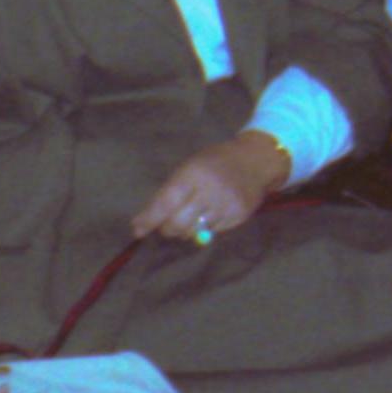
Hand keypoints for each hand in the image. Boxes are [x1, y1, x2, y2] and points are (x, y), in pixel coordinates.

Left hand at [129, 129, 289, 244]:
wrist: (254, 161)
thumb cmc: (213, 162)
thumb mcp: (189, 167)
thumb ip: (171, 192)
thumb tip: (148, 219)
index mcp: (193, 173)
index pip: (166, 202)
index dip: (150, 218)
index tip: (137, 230)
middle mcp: (210, 190)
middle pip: (179, 223)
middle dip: (167, 229)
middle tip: (165, 227)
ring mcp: (226, 205)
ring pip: (195, 231)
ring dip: (186, 230)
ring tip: (189, 218)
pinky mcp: (239, 216)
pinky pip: (213, 232)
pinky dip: (205, 228)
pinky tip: (208, 215)